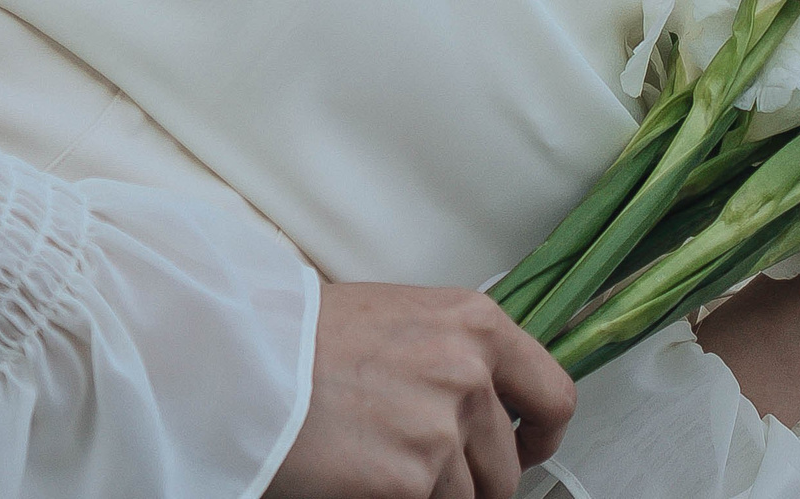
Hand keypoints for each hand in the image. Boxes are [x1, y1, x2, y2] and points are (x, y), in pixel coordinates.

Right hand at [267, 282, 574, 498]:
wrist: (244, 357)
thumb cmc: (307, 336)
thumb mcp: (404, 319)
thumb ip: (457, 356)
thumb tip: (490, 405)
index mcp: (477, 325)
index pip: (555, 396)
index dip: (543, 436)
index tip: (525, 450)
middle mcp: (470, 374)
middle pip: (507, 465)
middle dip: (476, 480)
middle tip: (428, 471)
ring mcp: (442, 431)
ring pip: (469, 498)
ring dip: (434, 494)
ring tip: (383, 466)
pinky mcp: (409, 480)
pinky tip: (365, 479)